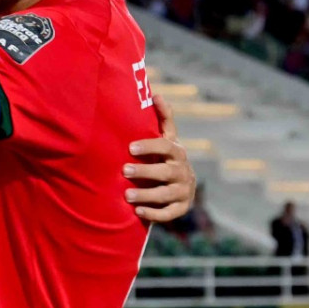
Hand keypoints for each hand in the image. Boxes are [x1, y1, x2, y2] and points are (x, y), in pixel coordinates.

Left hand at [124, 93, 195, 221]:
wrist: (181, 185)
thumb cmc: (166, 157)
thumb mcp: (167, 138)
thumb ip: (163, 118)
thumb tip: (155, 93)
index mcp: (178, 152)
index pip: (167, 146)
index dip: (150, 145)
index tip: (130, 147)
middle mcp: (183, 171)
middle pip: (166, 172)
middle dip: (145, 171)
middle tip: (123, 171)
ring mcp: (184, 191)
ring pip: (166, 194)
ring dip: (146, 194)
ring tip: (127, 195)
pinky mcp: (182, 208)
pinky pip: (169, 213)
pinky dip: (154, 213)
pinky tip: (138, 211)